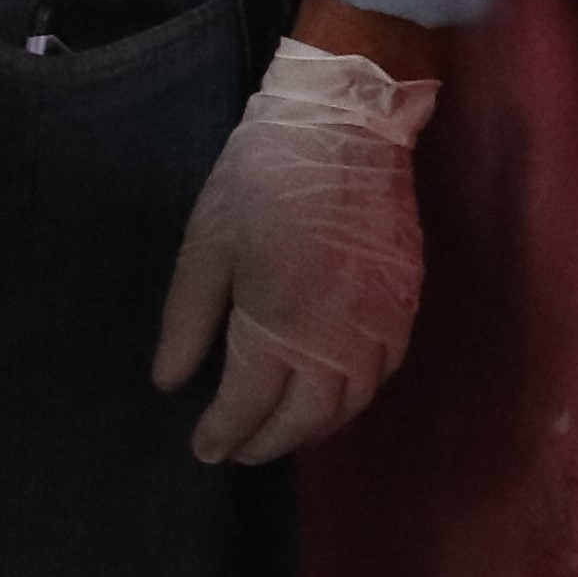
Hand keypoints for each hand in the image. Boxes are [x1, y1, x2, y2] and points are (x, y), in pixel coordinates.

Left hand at [149, 37, 438, 466]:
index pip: (250, 403)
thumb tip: (170, 383)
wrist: (346, 126)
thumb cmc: (261, 179)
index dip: (225, 433)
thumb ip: (188, 320)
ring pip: (350, 404)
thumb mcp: (205, 245)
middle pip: (305, 418)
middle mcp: (337, 337)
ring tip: (277, 433)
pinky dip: (351, 399)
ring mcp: (381, 323)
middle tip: (237, 451)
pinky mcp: (407, 304)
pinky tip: (328, 396)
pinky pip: (382, 375)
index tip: (203, 451)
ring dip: (312, 429)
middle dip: (267, 443)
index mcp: (280, 322)